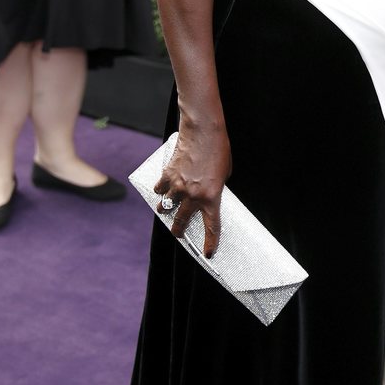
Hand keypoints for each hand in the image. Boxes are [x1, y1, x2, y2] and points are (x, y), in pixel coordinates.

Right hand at [153, 125, 230, 256]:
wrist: (203, 131)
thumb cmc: (219, 150)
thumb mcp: (224, 174)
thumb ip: (214, 187)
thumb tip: (203, 195)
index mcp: (211, 197)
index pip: (212, 227)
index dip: (210, 242)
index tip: (208, 253)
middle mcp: (193, 196)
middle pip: (182, 221)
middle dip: (178, 231)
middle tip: (178, 234)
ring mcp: (178, 186)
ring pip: (166, 207)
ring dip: (166, 210)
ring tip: (165, 211)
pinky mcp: (167, 175)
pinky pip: (160, 189)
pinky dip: (160, 190)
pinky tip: (161, 190)